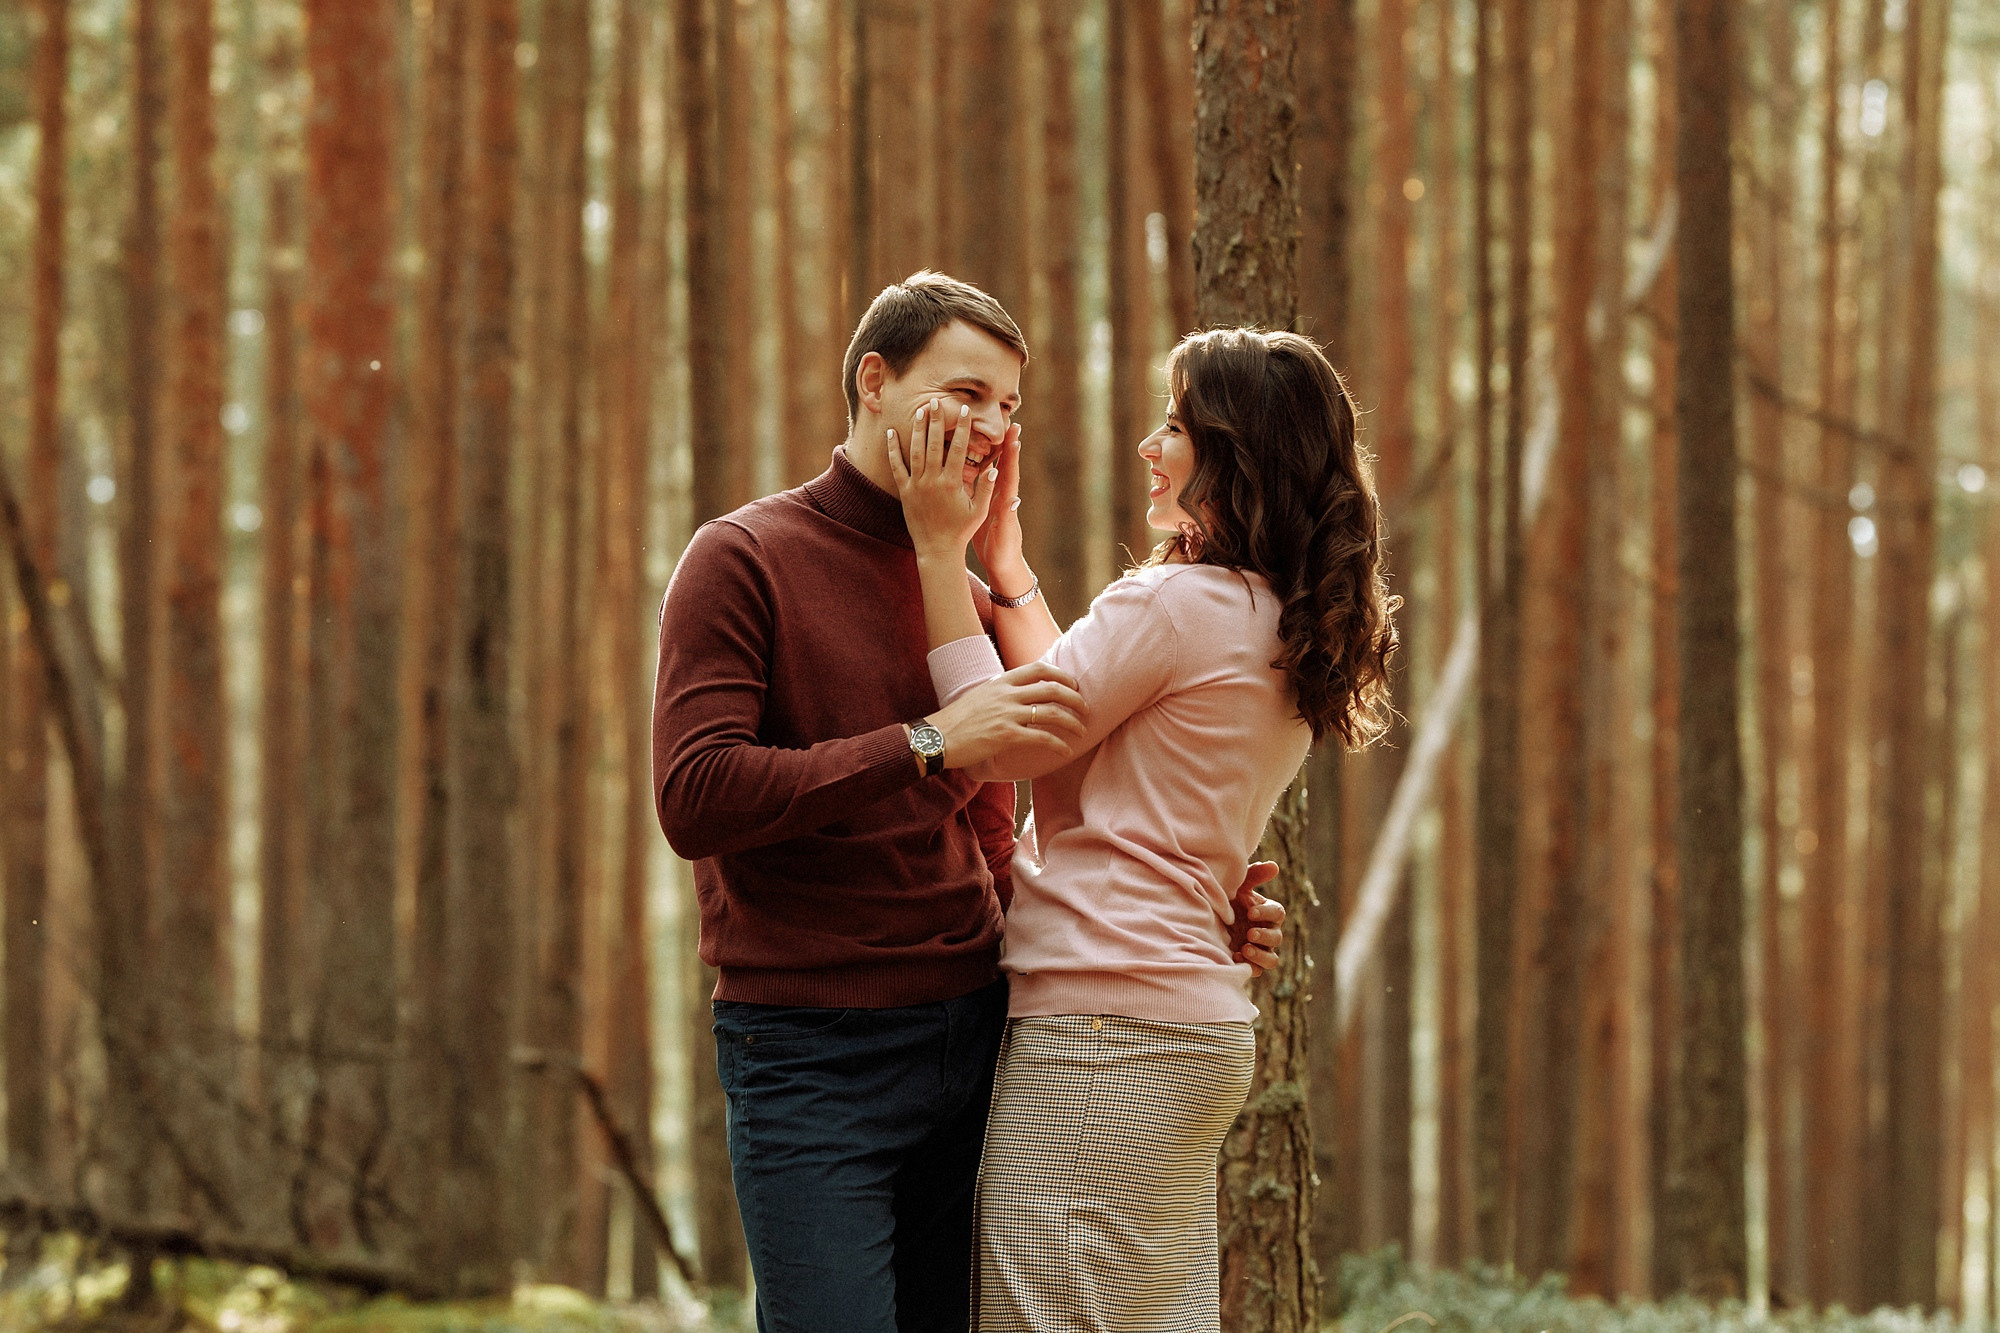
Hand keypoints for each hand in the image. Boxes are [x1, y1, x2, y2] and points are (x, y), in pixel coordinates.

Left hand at [887, 399, 996, 561]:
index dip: (962, 428)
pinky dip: (893, 449)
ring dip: (918, 429)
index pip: (958, 448)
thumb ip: (986, 488)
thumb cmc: (961, 530)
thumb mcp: (979, 511)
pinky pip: (897, 466)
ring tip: (920, 410)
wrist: (937, 549)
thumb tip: (995, 467)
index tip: (964, 411)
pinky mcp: (905, 491)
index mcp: (952, 483)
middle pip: (935, 443)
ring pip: (916, 450)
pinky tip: (891, 433)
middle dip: (937, 420)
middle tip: (937, 400)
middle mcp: (933, 481)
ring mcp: (917, 485)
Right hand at [927, 661, 1085, 770]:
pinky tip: (1065, 751)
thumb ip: (1002, 694)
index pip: (1039, 668)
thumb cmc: (957, 720)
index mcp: (1001, 681)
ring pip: (1051, 712)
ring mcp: (1007, 714)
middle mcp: (1007, 694)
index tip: (1073, 685)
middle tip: (1086, 710)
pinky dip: (1058, 744)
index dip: (1061, 675)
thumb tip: (1020, 698)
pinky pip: (1041, 738)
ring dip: (1072, 722)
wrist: (936, 737)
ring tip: (1082, 731)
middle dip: (1075, 699)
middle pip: (1052, 689)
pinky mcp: (1006, 735)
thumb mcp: (980, 696)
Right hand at [973, 423, 1026, 584]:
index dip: (1012, 454)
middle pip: (1004, 465)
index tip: (1015, 434)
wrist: (1001, 564)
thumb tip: (1015, 500)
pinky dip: (973, 467)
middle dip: (1005, 444)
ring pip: (990, 469)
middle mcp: (1001, 496)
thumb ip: (1008, 518)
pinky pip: (977, 480)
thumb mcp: (1003, 536)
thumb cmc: (1003, 552)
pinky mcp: (982, 503)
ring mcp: (992, 498)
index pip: (1010, 473)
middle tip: (1007, 421)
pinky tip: (965, 456)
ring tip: (984, 430)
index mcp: (1006, 502)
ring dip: (989, 450)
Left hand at [1230, 861, 1284, 975]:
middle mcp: (1266, 932)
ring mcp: (1258, 950)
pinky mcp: (1248, 963)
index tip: (1251, 911)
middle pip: (1277, 938)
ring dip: (1261, 955)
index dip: (1267, 913)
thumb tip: (1274, 866)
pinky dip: (1250, 966)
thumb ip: (1254, 875)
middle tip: (1250, 933)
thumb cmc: (1225, 899)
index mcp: (1267, 913)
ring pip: (1272, 960)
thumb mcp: (1236, 885)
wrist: (1204, 918)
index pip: (1277, 913)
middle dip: (1265, 936)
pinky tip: (1234, 958)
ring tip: (1245, 949)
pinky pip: (1257, 971)